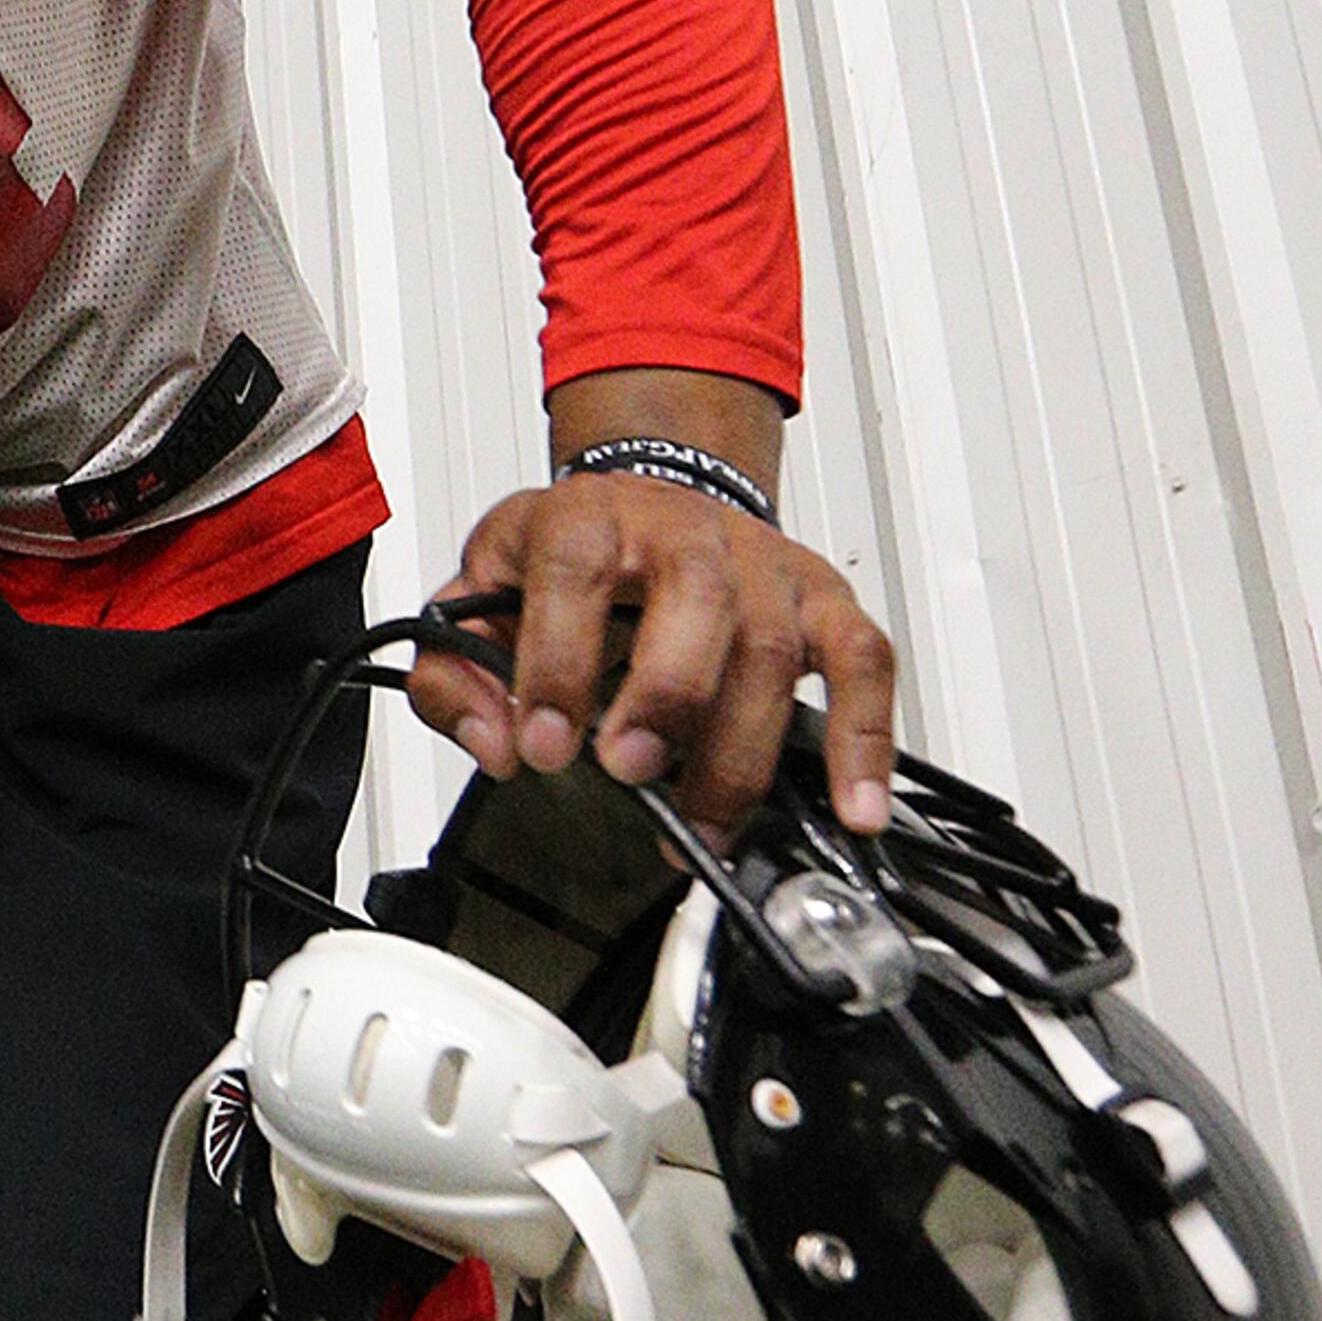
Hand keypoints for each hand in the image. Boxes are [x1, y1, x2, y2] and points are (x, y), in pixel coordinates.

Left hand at [410, 460, 896, 845]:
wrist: (651, 496)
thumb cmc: (573, 553)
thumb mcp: (483, 586)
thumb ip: (457, 668)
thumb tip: (495, 740)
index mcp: (589, 517)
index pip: (574, 572)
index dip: (558, 661)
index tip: (543, 745)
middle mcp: (685, 531)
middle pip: (697, 599)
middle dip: (665, 695)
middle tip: (630, 770)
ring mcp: (763, 566)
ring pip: (773, 646)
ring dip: (739, 750)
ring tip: (701, 825)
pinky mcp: (821, 602)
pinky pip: (864, 663)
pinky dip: (864, 739)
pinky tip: (850, 805)